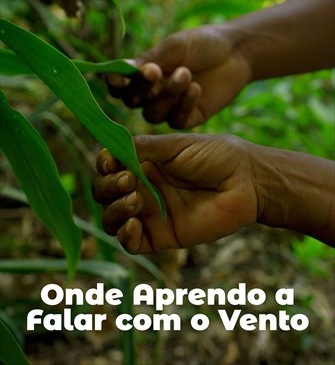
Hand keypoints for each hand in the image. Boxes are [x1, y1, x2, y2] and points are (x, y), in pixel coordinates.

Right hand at [92, 134, 257, 252]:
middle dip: (108, 187)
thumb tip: (110, 149)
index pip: (110, 167)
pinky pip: (132, 243)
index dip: (104, 165)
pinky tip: (133, 224)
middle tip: (129, 180)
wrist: (246, 181)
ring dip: (113, 210)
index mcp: (145, 164)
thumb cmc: (216, 156)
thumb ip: (144, 147)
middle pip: (105, 193)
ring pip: (113, 219)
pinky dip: (124, 236)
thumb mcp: (177, 145)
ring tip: (134, 199)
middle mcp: (143, 188)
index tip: (111, 161)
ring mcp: (151, 213)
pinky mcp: (162, 236)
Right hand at [107, 24, 251, 127]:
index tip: (118, 77)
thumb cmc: (202, 43)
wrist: (236, 51)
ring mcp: (170, 107)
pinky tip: (197, 88)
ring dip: (167, 95)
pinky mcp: (189, 118)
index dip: (114, 83)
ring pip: (153, 114)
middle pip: (132, 102)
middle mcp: (152, 93)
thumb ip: (148, 60)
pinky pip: (177, 120)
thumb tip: (121, 69)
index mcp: (143, 73)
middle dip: (141, 89)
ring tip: (186, 73)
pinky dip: (184, 105)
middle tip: (154, 71)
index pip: (119, 85)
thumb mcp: (173, 47)